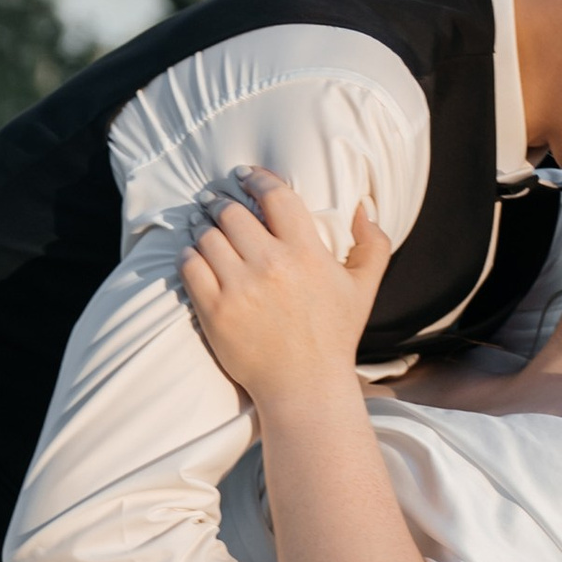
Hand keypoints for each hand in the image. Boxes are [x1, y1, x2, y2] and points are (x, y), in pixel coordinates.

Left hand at [181, 171, 389, 408]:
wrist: (304, 386)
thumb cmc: (334, 335)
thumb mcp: (364, 288)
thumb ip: (374, 244)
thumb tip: (363, 206)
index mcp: (308, 253)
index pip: (275, 196)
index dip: (256, 178)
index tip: (244, 175)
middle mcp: (272, 265)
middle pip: (233, 212)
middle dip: (221, 200)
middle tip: (213, 199)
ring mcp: (240, 288)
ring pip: (208, 236)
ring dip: (202, 225)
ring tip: (201, 223)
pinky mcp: (215, 310)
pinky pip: (190, 266)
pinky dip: (188, 254)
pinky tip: (192, 252)